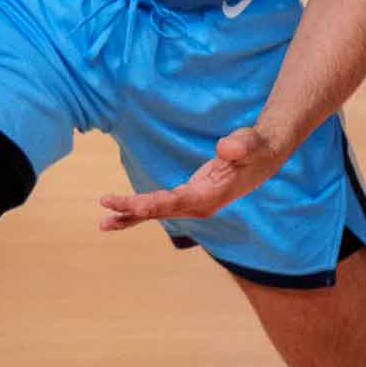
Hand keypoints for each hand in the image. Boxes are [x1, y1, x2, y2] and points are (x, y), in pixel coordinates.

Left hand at [97, 126, 282, 230]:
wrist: (262, 157)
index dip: (153, 204)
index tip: (132, 206)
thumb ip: (240, 146)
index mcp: (210, 196)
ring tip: (103, 223)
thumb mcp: (250, 143)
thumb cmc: (254, 148)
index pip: (176, 203)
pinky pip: (159, 206)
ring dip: (130, 217)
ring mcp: (192, 204)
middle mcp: (199, 205)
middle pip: (160, 210)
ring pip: (156, 213)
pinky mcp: (187, 198)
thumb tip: (226, 148)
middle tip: (104, 206)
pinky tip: (119, 215)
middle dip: (132, 210)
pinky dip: (139, 211)